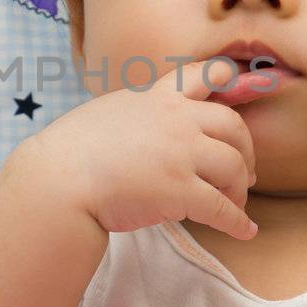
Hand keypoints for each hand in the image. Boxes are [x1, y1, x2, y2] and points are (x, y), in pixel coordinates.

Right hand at [22, 61, 258, 240]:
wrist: (59, 179)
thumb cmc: (70, 151)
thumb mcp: (107, 113)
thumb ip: (135, 115)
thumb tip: (143, 128)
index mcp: (157, 98)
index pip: (204, 75)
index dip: (228, 81)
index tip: (240, 93)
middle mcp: (177, 120)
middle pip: (234, 127)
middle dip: (246, 150)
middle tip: (246, 170)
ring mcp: (182, 154)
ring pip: (234, 167)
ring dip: (241, 188)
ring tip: (237, 203)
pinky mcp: (182, 191)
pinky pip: (223, 208)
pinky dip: (239, 222)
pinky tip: (245, 230)